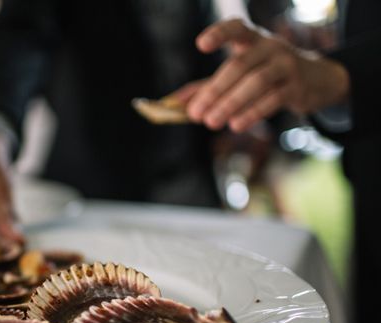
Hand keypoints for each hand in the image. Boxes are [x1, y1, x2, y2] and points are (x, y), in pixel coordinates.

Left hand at [174, 19, 349, 132]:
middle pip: (239, 65)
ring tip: (212, 122)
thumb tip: (175, 102)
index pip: (236, 28)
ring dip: (230, 104)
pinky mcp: (297, 87)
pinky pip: (273, 99)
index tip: (201, 45)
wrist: (317, 80)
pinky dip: (253, 112)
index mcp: (252, 40)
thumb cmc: (268, 75)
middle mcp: (270, 47)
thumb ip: (207, 86)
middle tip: (196, 114)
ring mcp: (286, 65)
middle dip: (215, 91)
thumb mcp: (238, 76)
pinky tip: (236, 124)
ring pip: (256, 82)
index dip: (219, 33)